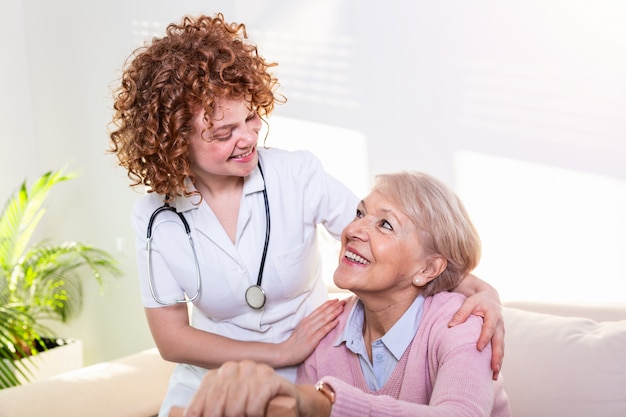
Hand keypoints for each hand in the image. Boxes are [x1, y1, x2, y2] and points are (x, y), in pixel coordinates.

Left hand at [183, 361, 297, 416]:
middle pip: (217, 407)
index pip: (199, 404)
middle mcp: (233, 368)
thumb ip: (212, 411)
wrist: (291, 402)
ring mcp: (252, 370)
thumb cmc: (256, 408)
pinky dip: (256, 414)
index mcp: (218, 375)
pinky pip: (255, 404)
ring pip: (235, 407)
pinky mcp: (269, 377)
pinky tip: (261, 414)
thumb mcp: (230, 409)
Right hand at [278, 299, 344, 364]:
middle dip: (334, 306)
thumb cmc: (293, 342)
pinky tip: (337, 322)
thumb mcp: (300, 329)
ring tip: (342, 308)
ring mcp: (310, 331)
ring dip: (334, 313)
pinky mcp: (312, 340)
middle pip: (323, 313)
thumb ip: (309, 323)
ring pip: (324, 319)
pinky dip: (330, 325)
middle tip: (343, 301)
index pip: (319, 310)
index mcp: (306, 320)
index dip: (328, 304)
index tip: (336, 300)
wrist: (286, 352)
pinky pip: (323, 331)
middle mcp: (308, 324)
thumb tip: (318, 320)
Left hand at [449, 280, 503, 379]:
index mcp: (493, 315)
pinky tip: (493, 372)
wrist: (490, 297)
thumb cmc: (478, 300)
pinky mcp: (499, 337)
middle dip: (497, 356)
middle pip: (499, 342)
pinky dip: (498, 360)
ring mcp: (501, 332)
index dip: (485, 338)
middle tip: (493, 368)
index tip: (479, 348)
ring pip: (501, 349)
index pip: (489, 328)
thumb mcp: (469, 302)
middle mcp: (500, 325)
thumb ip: (461, 313)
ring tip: (493, 375)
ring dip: (499, 362)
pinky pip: (500, 350)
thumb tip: (450, 326)